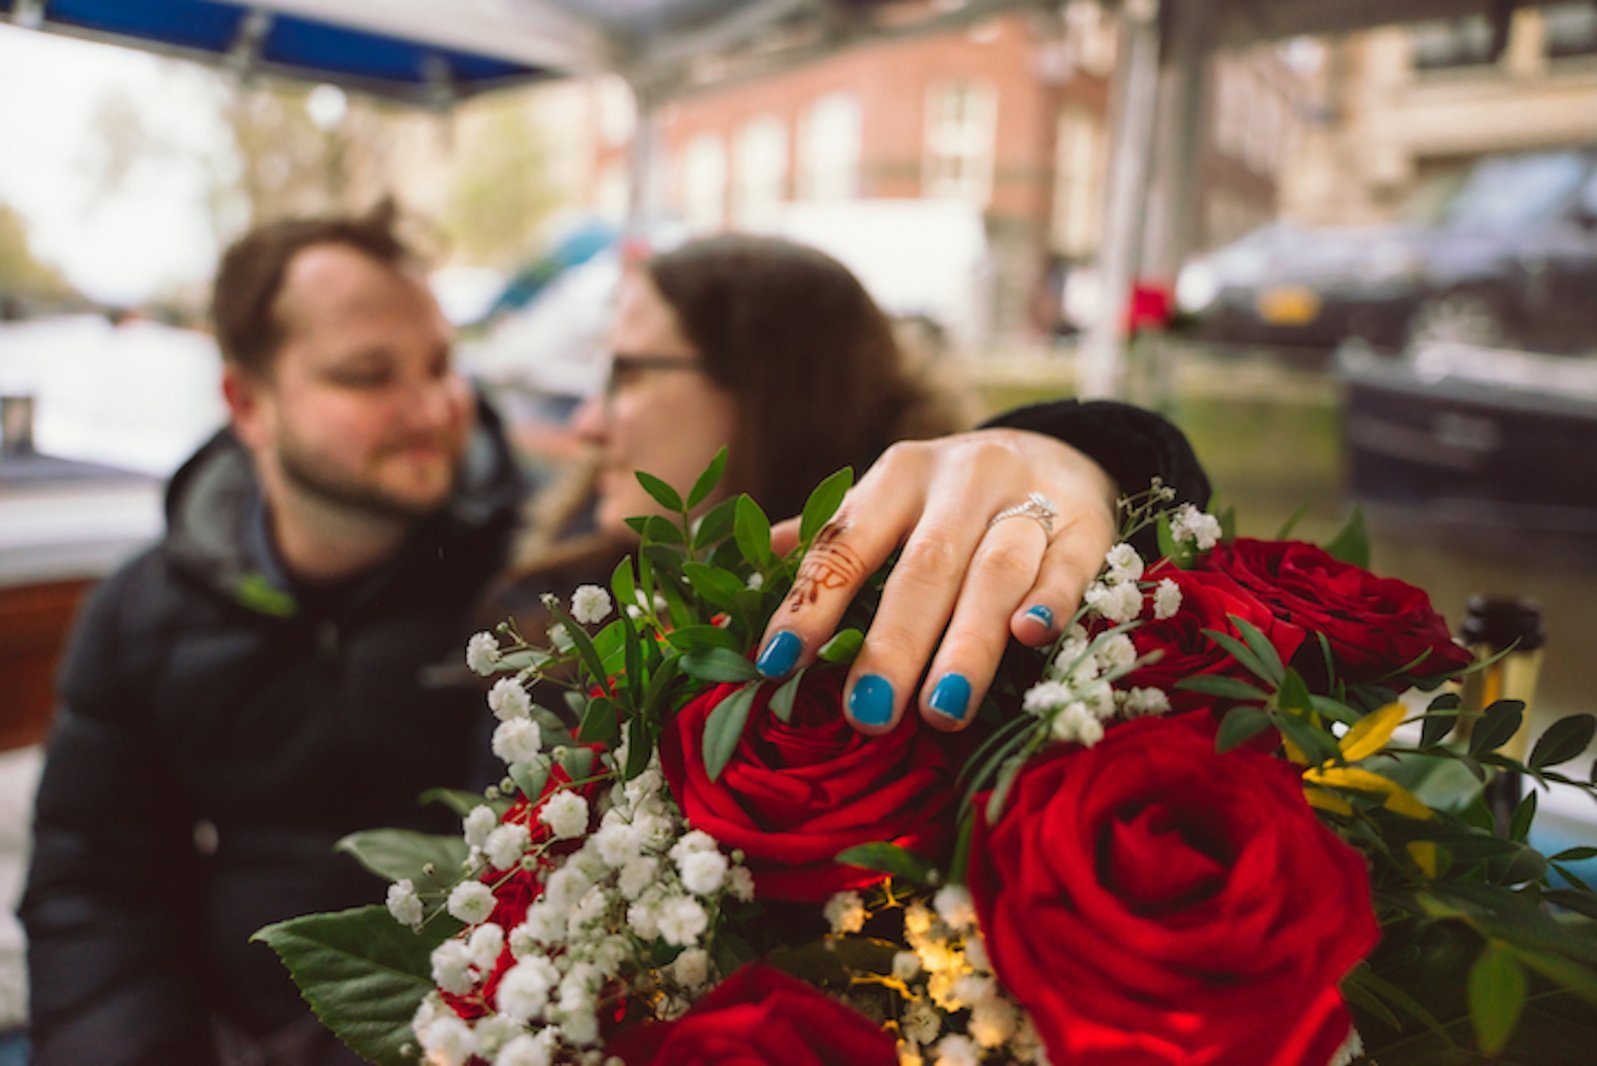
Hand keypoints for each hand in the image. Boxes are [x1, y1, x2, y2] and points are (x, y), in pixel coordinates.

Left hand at [755, 429, 1117, 733]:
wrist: (1061, 452)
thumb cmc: (948, 502)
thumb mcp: (886, 506)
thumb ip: (822, 544)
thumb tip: (734, 584)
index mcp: (897, 475)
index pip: (846, 542)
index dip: (812, 602)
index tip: (777, 661)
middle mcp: (962, 479)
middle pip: (923, 566)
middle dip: (892, 643)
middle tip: (867, 713)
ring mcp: (1029, 498)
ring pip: (995, 572)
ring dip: (967, 643)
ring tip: (942, 711)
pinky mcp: (1087, 525)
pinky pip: (1067, 565)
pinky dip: (1050, 600)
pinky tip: (1031, 636)